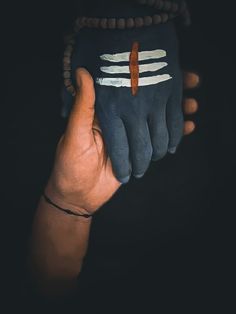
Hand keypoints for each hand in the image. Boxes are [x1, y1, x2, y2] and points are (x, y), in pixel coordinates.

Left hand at [46, 68, 198, 214]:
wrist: (77, 195)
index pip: (129, 87)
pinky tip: (189, 126)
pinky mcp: (139, 151)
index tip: (165, 63)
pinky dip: (175, 133)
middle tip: (191, 82)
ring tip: (193, 104)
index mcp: (104, 111)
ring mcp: (132, 135)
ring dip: (177, 110)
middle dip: (170, 92)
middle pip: (149, 100)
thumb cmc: (69, 163)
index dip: (148, 76)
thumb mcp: (73, 134)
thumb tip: (83, 72)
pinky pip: (159, 139)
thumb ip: (83, 107)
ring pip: (158, 118)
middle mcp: (120, 119)